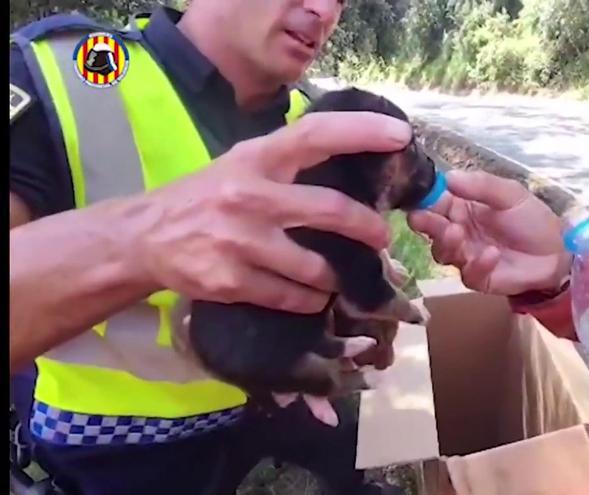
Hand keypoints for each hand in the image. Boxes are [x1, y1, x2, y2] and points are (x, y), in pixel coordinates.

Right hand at [129, 112, 411, 312]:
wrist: (143, 238)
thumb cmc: (205, 197)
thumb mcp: (240, 165)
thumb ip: (287, 164)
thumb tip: (351, 167)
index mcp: (256, 159)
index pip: (315, 135)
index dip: (361, 132)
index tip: (401, 135)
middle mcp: (250, 196)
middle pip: (330, 210)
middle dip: (368, 229)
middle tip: (383, 238)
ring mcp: (239, 241)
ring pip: (315, 268)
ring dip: (338, 277)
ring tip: (343, 278)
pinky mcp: (230, 281)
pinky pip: (290, 297)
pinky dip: (310, 300)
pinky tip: (313, 298)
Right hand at [407, 170, 569, 294]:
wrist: (557, 253)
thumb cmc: (531, 219)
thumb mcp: (511, 194)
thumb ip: (482, 185)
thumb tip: (449, 177)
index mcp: (461, 206)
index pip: (434, 201)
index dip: (422, 199)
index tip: (414, 197)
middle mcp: (457, 230)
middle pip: (431, 228)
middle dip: (426, 223)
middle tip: (424, 219)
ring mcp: (465, 256)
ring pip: (442, 252)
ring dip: (447, 243)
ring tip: (458, 234)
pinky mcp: (477, 278)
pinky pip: (468, 273)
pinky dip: (478, 264)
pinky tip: (492, 254)